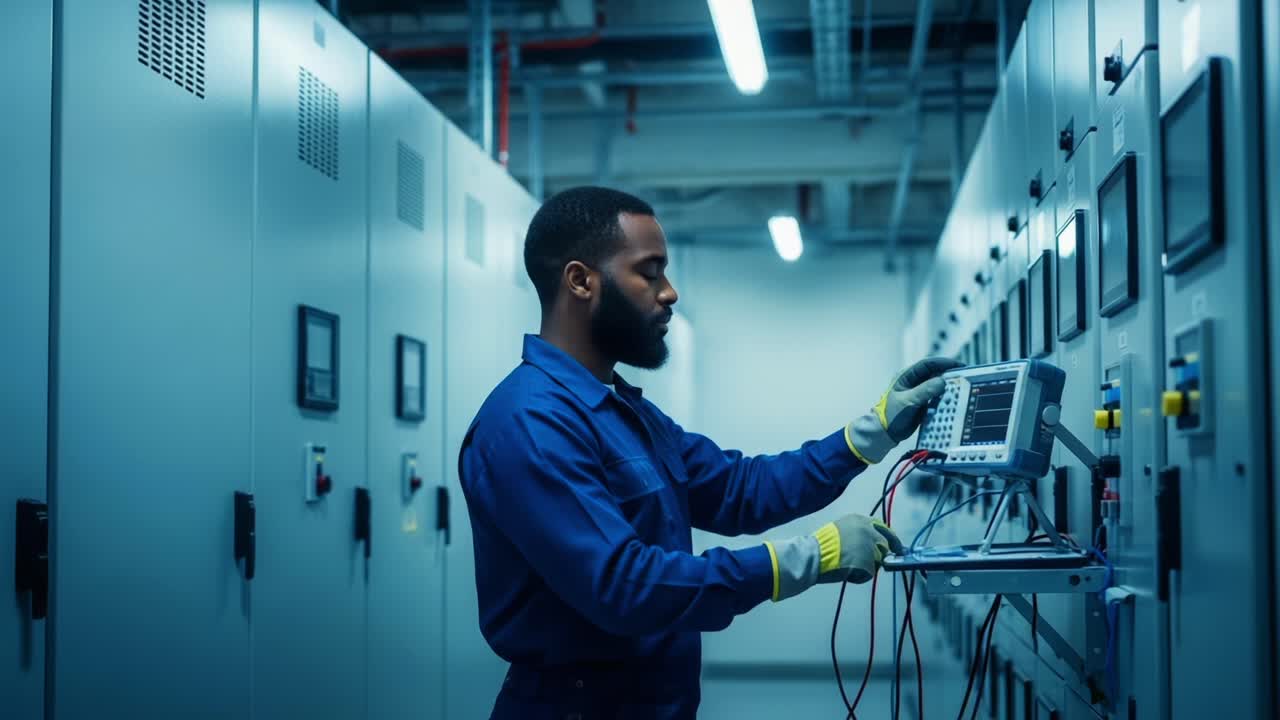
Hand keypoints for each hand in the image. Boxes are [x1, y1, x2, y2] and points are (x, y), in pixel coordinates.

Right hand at [764, 514, 903, 601]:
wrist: (813, 555)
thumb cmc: (821, 544)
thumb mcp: (841, 529)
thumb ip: (859, 533)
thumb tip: (874, 544)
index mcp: (861, 520)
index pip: (884, 529)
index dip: (890, 539)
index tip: (895, 548)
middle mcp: (868, 531)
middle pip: (885, 546)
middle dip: (880, 556)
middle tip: (868, 563)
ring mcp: (870, 547)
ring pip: (878, 561)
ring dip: (868, 567)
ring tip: (849, 566)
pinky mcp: (868, 562)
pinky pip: (870, 573)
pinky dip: (861, 576)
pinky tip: (847, 573)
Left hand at [844, 357, 963, 463]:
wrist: (885, 433)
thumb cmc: (891, 415)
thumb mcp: (908, 401)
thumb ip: (924, 391)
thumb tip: (942, 381)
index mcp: (906, 376)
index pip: (927, 364)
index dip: (943, 363)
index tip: (958, 365)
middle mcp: (914, 382)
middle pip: (935, 373)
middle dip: (949, 374)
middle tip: (964, 376)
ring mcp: (919, 392)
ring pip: (937, 385)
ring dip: (948, 386)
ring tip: (962, 387)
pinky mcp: (924, 403)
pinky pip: (937, 397)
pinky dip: (945, 397)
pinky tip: (954, 399)